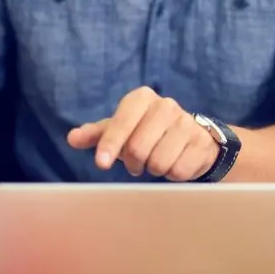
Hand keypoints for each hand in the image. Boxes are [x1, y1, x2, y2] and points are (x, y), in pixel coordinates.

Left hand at [66, 86, 218, 180]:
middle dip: (133, 163)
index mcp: (142, 98)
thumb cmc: (148, 133)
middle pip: (138, 148)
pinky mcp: (202, 143)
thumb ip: (97, 134)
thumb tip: (72, 138)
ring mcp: (187, 124)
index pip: (121, 122)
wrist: (193, 138)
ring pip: (158, 162)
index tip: (101, 163)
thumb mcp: (122, 130)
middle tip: (136, 164)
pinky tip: (174, 163)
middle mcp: (166, 105)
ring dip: (153, 169)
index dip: (110, 144)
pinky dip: (172, 174)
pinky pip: (178, 171)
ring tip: (155, 161)